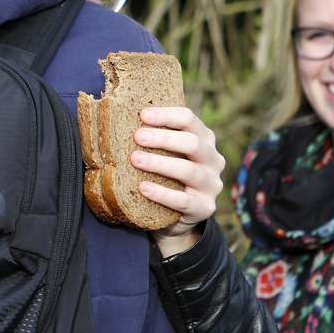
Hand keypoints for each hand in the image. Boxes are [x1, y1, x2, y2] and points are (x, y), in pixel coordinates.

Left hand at [128, 106, 225, 256]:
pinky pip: (183, 200)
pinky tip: (143, 187)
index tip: (142, 115)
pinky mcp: (205, 207)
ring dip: (160, 163)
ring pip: (188, 170)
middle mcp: (213, 159)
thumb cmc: (167, 176)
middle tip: (137, 137)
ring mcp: (212, 185)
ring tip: (135, 159)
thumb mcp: (167, 154)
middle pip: (192, 143)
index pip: (189, 119)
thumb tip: (120, 118)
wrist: (177, 216)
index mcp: (205, 139)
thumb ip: (155, 138)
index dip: (166, 115)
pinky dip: (161, 193)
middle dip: (163, 138)